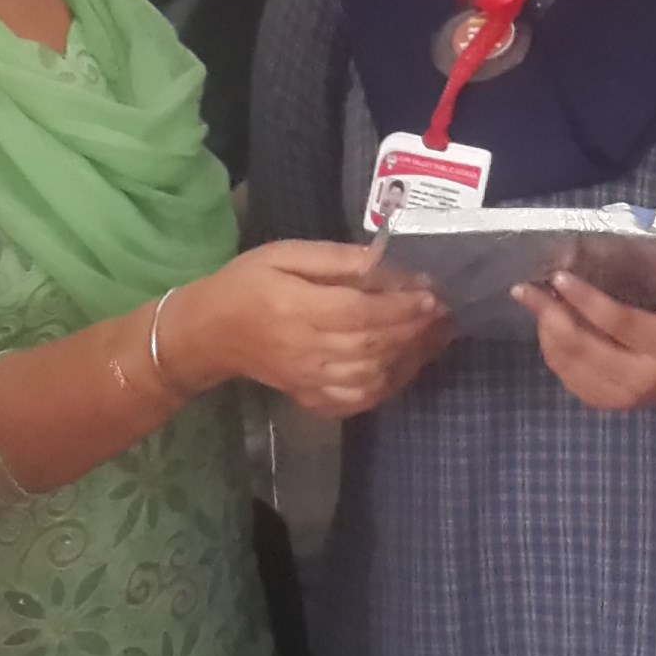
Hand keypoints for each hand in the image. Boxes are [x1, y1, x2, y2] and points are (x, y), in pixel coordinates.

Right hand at [163, 241, 448, 419]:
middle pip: (373, 345)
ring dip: (411, 358)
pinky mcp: (311, 399)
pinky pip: (358, 400)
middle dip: (415, 330)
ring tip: (436, 336)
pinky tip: (406, 367)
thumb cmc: (247, 284)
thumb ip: (334, 258)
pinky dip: (388, 387)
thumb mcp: (284, 255)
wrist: (210, 334)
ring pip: (372, 376)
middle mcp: (307, 349)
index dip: (401, 306)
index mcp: (297, 308)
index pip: (361, 313)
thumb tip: (382, 260)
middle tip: (445, 313)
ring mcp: (310, 380)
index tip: (432, 293)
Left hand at [515, 247, 655, 410]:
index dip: (584, 300)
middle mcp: (644, 376)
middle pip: (583, 348)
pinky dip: (554, 354)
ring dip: (547, 333)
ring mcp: (626, 396)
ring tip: (535, 303)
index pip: (617, 322)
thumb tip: (644, 229)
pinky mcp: (613, 403)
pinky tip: (549, 328)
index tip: (558, 277)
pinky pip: (571, 382)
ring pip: (571, 367)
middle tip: (528, 289)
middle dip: (550, 316)